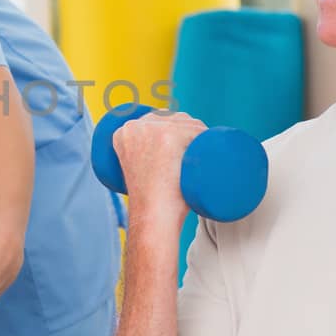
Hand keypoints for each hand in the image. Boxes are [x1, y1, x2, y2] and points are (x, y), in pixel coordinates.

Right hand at [113, 110, 204, 224]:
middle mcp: (135, 126)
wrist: (152, 216)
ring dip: (201, 135)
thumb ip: (142, 161)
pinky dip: (207, 136)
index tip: (186, 146)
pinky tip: (212, 144)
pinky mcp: (168, 136)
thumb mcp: (135, 173)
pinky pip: (197, 129)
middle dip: (190, 131)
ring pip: (188, 123)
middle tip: (198, 155)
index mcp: (123, 133)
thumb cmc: (149, 203)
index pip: (158, 120)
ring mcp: (152, 130)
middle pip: (174, 119)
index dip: (176, 129)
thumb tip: (159, 164)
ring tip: (205, 155)